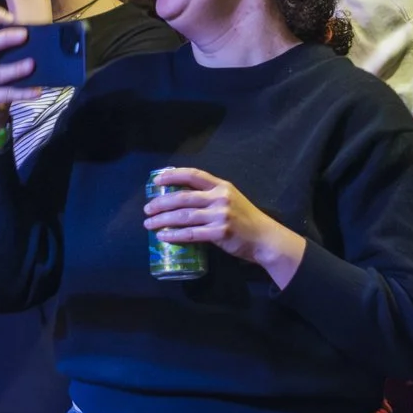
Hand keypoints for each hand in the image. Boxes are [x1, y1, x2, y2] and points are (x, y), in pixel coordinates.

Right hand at [0, 9, 38, 136]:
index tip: (11, 17)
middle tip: (25, 35)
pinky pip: (6, 94)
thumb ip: (12, 52)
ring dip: (16, 68)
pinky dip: (23, 92)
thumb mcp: (0, 64)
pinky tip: (37, 92)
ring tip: (32, 65)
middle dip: (6, 38)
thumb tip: (41, 39)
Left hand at [144, 166, 306, 286]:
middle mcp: (220, 198)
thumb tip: (180, 199)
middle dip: (161, 202)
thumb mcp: (231, 199)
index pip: (193, 174)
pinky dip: (174, 235)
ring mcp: (220, 215)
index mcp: (221, 186)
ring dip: (162, 220)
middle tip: (147, 209)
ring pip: (184, 216)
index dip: (172, 175)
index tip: (156, 180)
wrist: (265, 238)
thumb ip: (210, 196)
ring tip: (149, 224)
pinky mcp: (220, 233)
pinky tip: (163, 236)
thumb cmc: (245, 219)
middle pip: (183, 197)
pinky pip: (191, 234)